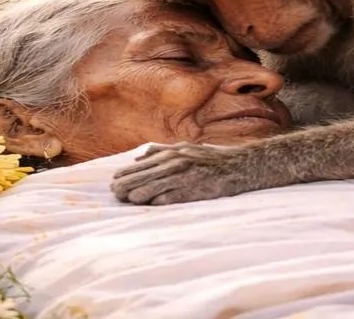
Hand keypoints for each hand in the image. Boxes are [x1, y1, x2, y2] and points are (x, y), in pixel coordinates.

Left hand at [111, 142, 252, 204]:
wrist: (239, 166)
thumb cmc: (210, 159)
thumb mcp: (185, 149)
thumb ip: (161, 151)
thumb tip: (139, 157)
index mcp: (173, 153)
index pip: (143, 164)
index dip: (127, 173)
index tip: (114, 180)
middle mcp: (178, 162)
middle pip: (147, 174)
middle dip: (129, 184)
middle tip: (115, 192)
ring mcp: (187, 175)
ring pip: (157, 185)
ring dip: (141, 193)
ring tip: (128, 199)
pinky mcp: (197, 188)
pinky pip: (176, 195)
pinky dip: (163, 200)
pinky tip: (152, 204)